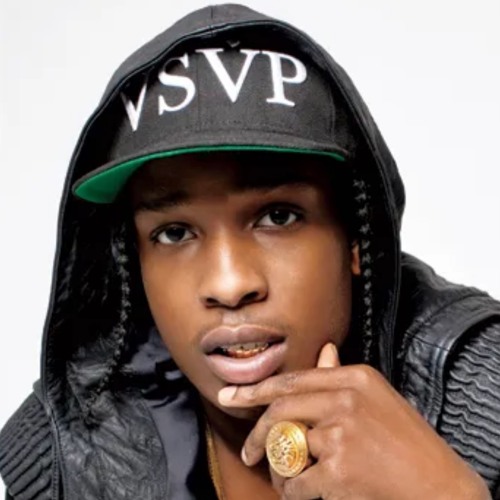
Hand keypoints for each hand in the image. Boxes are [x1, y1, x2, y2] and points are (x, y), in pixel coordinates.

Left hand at [218, 344, 489, 499]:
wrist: (440, 485)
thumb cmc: (408, 443)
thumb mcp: (377, 399)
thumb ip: (342, 377)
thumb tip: (325, 351)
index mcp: (355, 378)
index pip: (293, 380)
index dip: (256, 389)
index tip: (231, 396)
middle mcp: (345, 399)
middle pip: (280, 410)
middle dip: (256, 434)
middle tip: (248, 452)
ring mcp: (341, 432)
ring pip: (287, 449)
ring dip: (281, 470)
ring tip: (290, 480)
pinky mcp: (339, 469)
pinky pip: (297, 482)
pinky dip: (294, 494)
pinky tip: (306, 494)